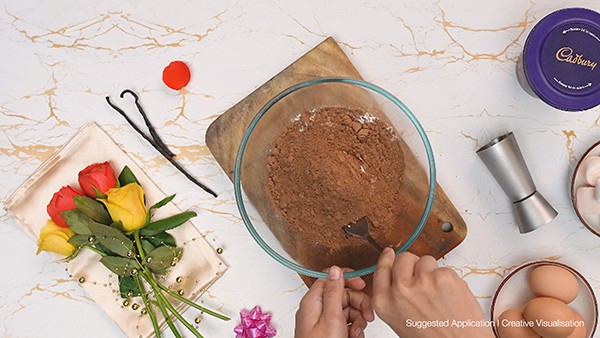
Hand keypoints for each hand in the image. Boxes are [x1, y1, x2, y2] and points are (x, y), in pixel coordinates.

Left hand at [295, 266, 374, 337]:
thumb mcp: (331, 317)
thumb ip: (334, 292)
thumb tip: (335, 269)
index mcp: (314, 300)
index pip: (331, 277)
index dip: (348, 278)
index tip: (362, 284)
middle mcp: (317, 309)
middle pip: (343, 294)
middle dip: (358, 303)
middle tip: (366, 314)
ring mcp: (324, 321)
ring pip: (348, 309)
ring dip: (357, 319)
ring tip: (356, 331)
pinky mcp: (331, 332)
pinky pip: (347, 323)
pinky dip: (354, 329)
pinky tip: (353, 336)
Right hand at [372, 249, 494, 337]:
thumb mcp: (400, 320)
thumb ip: (394, 297)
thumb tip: (397, 276)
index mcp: (385, 302)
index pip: (381, 268)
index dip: (387, 259)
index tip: (389, 253)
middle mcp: (400, 290)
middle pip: (402, 258)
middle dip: (412, 264)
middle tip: (421, 278)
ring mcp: (423, 281)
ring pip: (425, 260)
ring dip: (431, 271)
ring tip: (438, 293)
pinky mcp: (444, 277)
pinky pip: (444, 268)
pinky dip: (448, 279)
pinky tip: (450, 295)